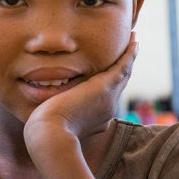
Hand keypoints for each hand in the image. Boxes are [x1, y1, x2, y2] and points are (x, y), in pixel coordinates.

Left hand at [24, 33, 137, 149]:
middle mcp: (107, 110)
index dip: (108, 86)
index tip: (109, 76)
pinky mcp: (105, 88)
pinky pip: (122, 67)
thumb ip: (56, 112)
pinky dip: (129, 55)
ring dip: (130, 58)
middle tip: (131, 52)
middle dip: (124, 70)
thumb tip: (47, 107)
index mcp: (95, 120)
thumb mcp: (52, 120)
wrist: (50, 136)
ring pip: (123, 75)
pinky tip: (134, 42)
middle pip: (119, 86)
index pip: (105, 99)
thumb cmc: (43, 131)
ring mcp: (108, 99)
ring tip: (134, 43)